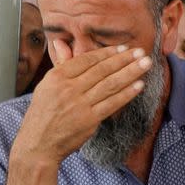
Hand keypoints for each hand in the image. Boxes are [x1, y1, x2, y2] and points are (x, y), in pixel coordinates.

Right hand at [12, 40, 150, 164]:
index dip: (108, 53)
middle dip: (124, 59)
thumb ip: (60, 64)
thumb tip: (61, 41)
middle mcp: (69, 88)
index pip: (87, 60)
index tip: (123, 48)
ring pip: (110, 84)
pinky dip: (127, 93)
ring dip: (130, 72)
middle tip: (141, 52)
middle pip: (102, 70)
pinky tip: (139, 85)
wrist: (38, 143)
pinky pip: (112, 103)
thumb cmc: (43, 114)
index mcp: (57, 77)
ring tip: (145, 64)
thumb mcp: (46, 85)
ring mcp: (80, 104)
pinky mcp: (90, 119)